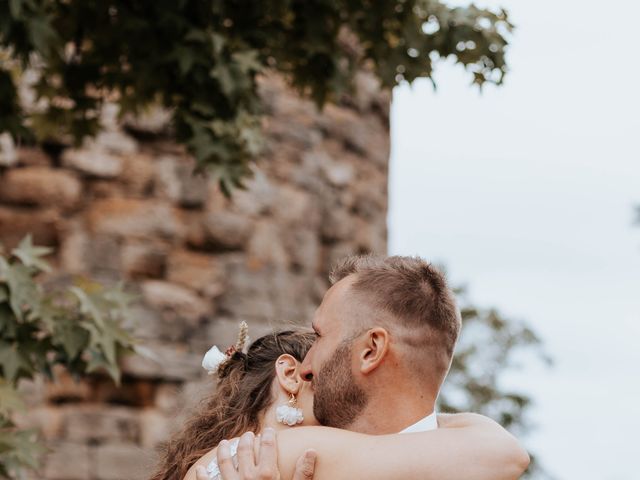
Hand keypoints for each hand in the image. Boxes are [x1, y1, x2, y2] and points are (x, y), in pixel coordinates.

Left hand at [196, 428, 316, 479]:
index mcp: (266, 474)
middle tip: (248, 435)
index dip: (269, 435)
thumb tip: (311, 451)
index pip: (267, 446)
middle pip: (244, 449)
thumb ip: (302, 474)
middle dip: (246, 439)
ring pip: (224, 461)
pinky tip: (200, 469)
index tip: (269, 430)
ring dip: (223, 451)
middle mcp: (247, 476)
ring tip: (224, 443)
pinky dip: (202, 475)